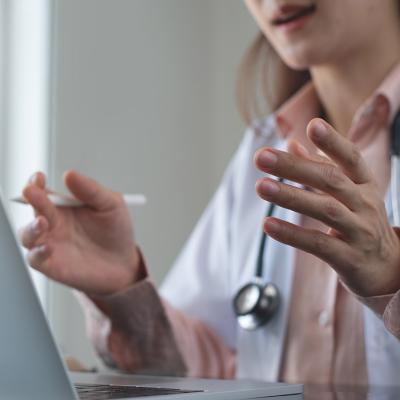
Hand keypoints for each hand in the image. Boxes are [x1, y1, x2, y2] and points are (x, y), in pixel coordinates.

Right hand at [19, 171, 141, 295]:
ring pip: (27, 234)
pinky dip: (38, 252)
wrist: (124, 263)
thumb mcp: (111, 205)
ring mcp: (51, 244)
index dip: (36, 184)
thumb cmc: (116, 231)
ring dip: (30, 227)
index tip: (38, 177)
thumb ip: (91, 190)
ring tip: (42, 222)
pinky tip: (49, 247)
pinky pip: (35, 258)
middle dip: (31, 199)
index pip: (43, 191)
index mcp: (64, 206)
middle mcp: (53, 224)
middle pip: (34, 208)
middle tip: (32, 192)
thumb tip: (70, 174)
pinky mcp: (52, 265)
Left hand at [254, 118, 399, 296]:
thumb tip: (291, 143)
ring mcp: (360, 232)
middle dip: (294, 167)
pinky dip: (292, 234)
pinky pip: (319, 243)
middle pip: (330, 180)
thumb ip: (318, 168)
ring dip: (290, 197)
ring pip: (325, 209)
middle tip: (261, 157)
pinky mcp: (349, 259)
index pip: (351, 158)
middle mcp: (365, 204)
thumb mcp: (346, 194)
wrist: (386, 269)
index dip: (333, 142)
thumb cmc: (360, 223)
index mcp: (364, 185)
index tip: (313, 125)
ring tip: (261, 186)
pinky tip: (268, 225)